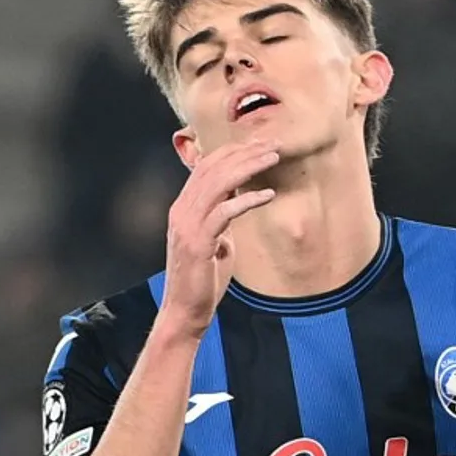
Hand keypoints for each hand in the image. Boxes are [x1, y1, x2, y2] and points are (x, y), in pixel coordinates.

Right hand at [161, 139, 279, 337]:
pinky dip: (247, 200)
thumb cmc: (203, 280)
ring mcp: (187, 226)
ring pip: (218, 183)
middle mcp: (181, 211)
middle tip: (272, 144)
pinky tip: (268, 195)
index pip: (206, 167)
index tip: (259, 144)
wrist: (185, 311)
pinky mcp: (198, 243)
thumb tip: (237, 201)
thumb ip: (221, 219)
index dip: (233, 151)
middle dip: (244, 152)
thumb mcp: (215, 241)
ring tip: (273, 158)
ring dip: (248, 167)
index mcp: (183, 208)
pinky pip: (225, 213)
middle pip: (213, 168)